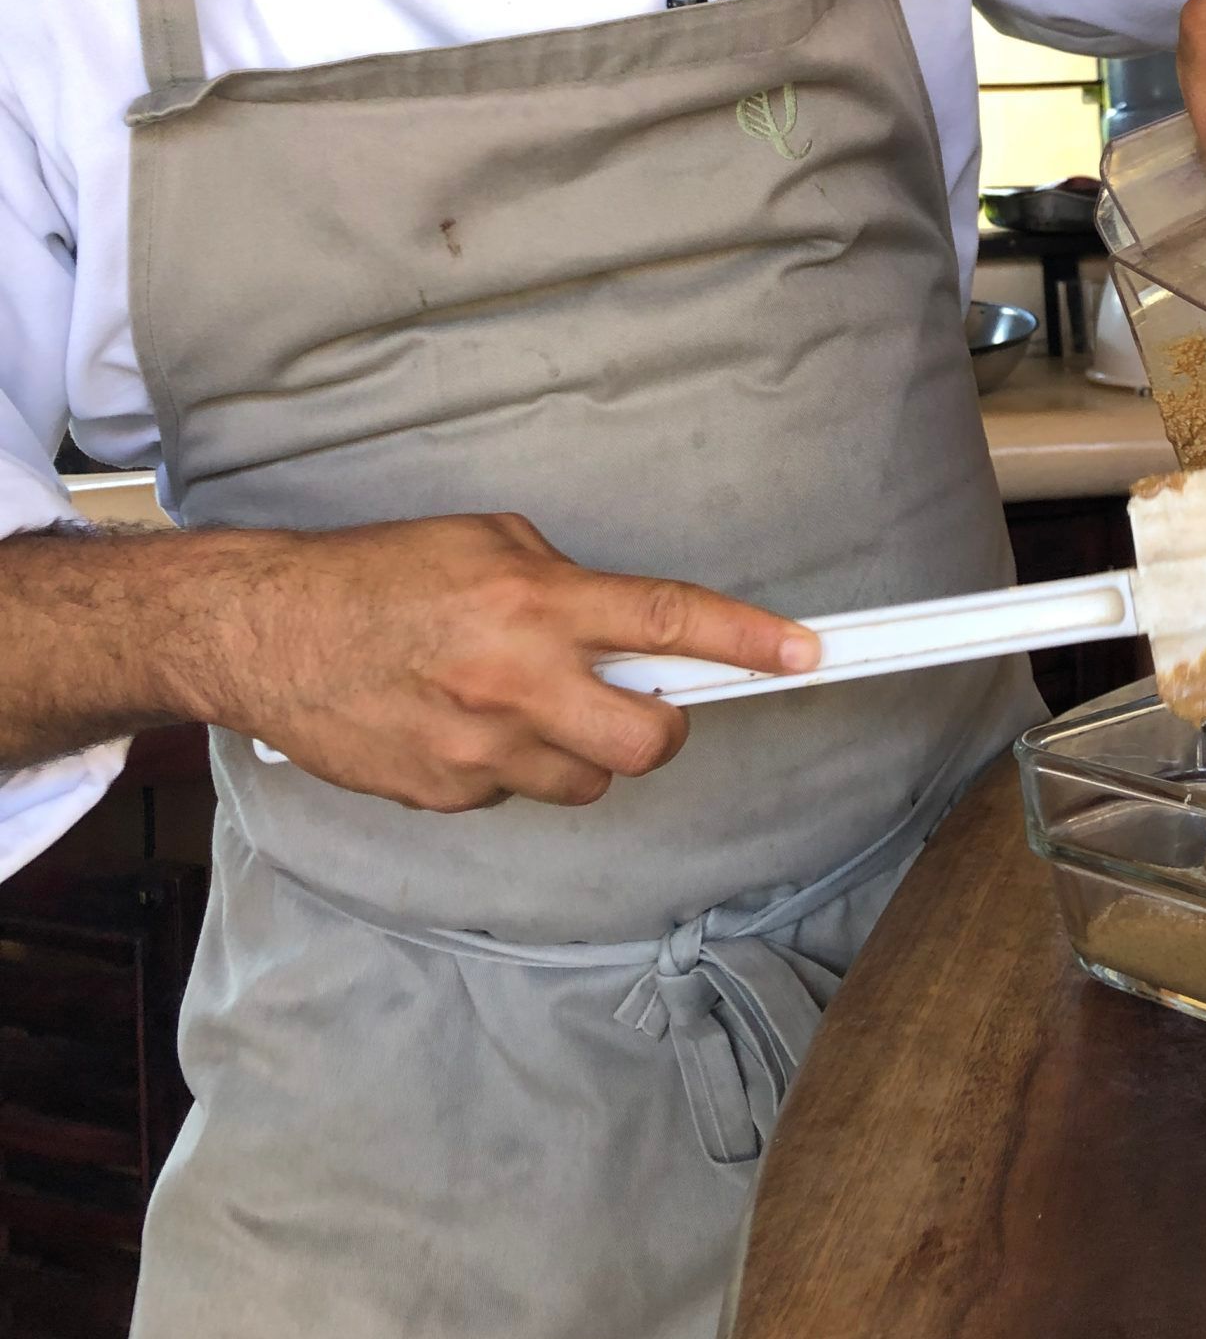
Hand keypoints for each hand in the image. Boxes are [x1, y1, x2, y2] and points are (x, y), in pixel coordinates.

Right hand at [197, 512, 818, 812]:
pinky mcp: (445, 795)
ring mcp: (480, 750)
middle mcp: (517, 682)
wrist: (267, 632)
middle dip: (662, 729)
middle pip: (647, 744)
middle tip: (640, 704)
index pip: (669, 622)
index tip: (804, 654)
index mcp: (536, 604)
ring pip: (585, 782)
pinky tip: (462, 725)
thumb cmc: (377, 575)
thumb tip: (620, 625)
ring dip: (580, 750)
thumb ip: (564, 586)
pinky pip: (515, 793)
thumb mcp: (485, 543)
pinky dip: (510, 765)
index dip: (747, 641)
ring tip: (525, 704)